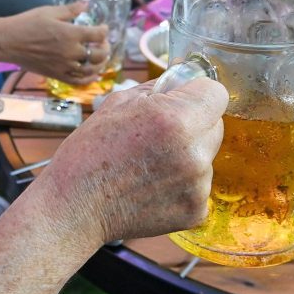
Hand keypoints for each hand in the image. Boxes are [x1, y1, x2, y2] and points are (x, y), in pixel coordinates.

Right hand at [0, 0, 109, 81]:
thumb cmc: (27, 23)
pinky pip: (78, 81)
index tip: (103, 27)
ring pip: (91, 69)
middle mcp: (71, 52)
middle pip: (99, 54)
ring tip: (100, 57)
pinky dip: (88, 79)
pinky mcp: (57, 75)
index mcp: (71, 34)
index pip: (98, 35)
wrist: (8, 42)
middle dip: (105, 47)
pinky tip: (92, 74)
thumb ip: (71, 9)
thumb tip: (87, 3)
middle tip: (103, 42)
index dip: (104, 30)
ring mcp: (65, 66)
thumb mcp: (50, 11)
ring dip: (100, 64)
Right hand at [38, 77, 224, 246]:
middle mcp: (193, 153)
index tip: (182, 100)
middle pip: (215, 125)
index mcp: (175, 119)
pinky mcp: (196, 211)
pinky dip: (182, 184)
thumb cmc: (90, 152)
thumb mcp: (119, 103)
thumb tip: (185, 82)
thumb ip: (159, 89)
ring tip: (150, 165)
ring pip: (207, 156)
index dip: (197, 93)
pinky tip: (153, 186)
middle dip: (194, 123)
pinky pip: (200, 185)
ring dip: (187, 155)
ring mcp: (198, 186)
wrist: (76, 207)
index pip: (216, 93)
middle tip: (158, 135)